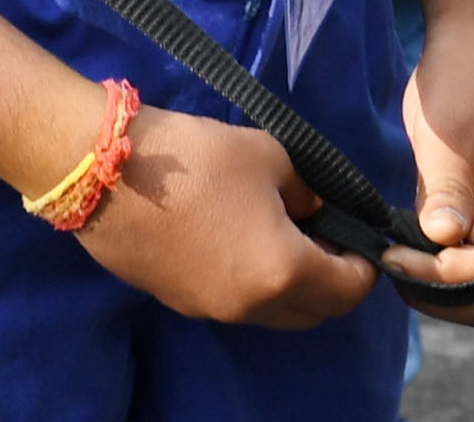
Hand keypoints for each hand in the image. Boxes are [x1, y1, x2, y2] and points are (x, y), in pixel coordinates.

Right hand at [74, 103, 373, 327]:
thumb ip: (309, 192)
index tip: (363, 238)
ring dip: (293, 287)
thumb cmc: (201, 159)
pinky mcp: (180, 303)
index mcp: (282, 272)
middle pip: (314, 313)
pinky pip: (236, 305)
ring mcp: (210, 310)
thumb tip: (319, 210)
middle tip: (329, 237)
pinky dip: (256, 285)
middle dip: (333, 282)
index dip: (365, 266)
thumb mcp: (274, 159)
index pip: (348, 290)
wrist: (108, 175)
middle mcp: (249, 305)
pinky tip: (245, 239)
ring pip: (274, 314)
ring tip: (289, 235)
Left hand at [387, 7, 473, 322]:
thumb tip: (444, 241)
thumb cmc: (462, 71)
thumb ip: (447, 186)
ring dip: (444, 288)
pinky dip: (446, 271)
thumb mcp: (446, 127)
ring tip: (399, 257)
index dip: (440, 275)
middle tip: (396, 265)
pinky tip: (411, 247)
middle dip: (446, 295)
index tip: (391, 254)